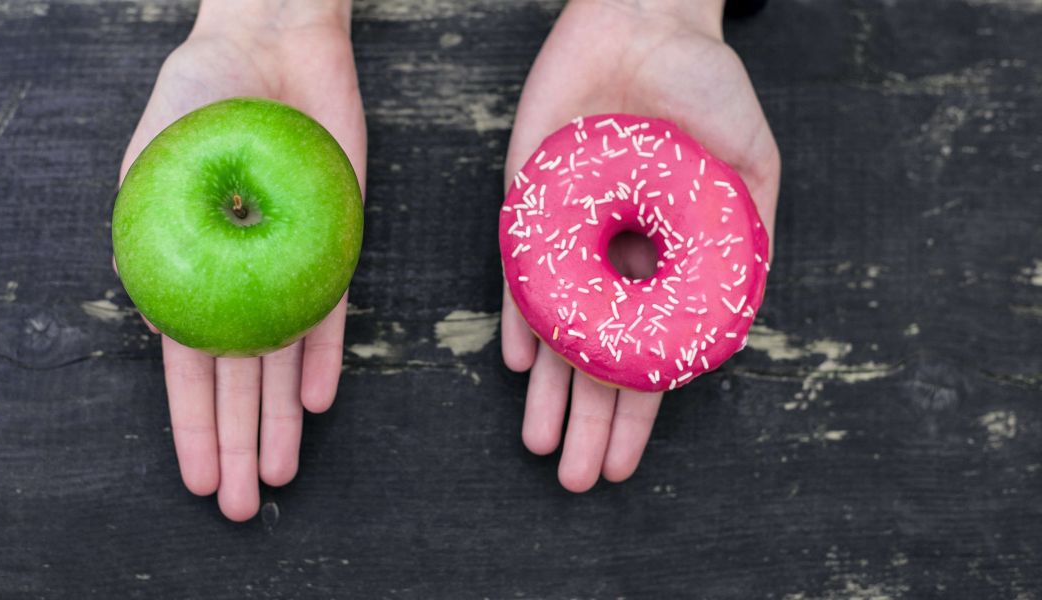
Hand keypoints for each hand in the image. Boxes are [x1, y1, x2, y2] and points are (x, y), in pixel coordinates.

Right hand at [116, 0, 364, 520]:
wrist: (272, 42)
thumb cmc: (200, 93)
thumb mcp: (154, 161)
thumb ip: (151, 234)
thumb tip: (152, 318)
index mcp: (187, 268)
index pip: (188, 363)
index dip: (193, 424)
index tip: (199, 477)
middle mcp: (239, 276)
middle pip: (238, 377)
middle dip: (239, 442)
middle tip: (243, 505)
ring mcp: (288, 264)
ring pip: (284, 358)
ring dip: (279, 418)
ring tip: (280, 474)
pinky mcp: (334, 242)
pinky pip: (331, 309)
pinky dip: (325, 355)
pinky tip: (316, 402)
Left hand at [501, 0, 779, 491]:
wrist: (644, 22)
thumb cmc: (707, 87)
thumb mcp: (751, 163)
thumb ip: (747, 235)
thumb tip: (737, 312)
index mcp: (666, 262)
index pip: (648, 353)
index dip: (638, 412)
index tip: (626, 462)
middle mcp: (614, 260)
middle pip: (597, 357)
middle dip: (589, 421)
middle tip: (577, 478)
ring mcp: (569, 237)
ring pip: (556, 329)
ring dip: (549, 390)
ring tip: (542, 445)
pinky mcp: (528, 204)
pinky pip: (520, 272)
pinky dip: (520, 316)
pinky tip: (520, 364)